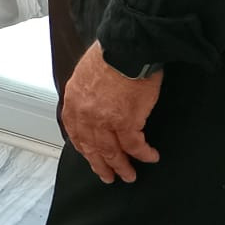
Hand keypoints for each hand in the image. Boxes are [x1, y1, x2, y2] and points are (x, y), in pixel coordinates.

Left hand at [61, 43, 163, 183]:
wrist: (126, 48)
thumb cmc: (109, 55)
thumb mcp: (85, 74)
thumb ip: (85, 93)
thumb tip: (91, 103)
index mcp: (74, 102)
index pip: (75, 132)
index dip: (83, 147)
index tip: (90, 156)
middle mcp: (85, 115)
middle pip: (92, 147)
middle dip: (100, 165)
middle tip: (108, 176)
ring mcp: (105, 121)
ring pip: (111, 152)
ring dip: (121, 166)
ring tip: (129, 175)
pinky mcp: (127, 122)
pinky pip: (135, 146)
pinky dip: (144, 154)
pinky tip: (151, 157)